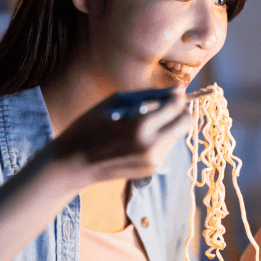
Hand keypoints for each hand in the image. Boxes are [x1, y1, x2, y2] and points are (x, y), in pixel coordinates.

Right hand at [52, 86, 192, 184]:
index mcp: (141, 125)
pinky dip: (158, 139)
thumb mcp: (117, 101)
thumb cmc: (91, 125)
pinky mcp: (151, 170)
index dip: (176, 97)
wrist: (73, 163)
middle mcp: (151, 146)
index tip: (172, 93)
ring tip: (141, 125)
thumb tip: (179, 90)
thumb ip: (151, 94)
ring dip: (167, 126)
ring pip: (177, 135)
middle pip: (186, 123)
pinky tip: (137, 138)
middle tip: (163, 108)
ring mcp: (152, 161)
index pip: (176, 106)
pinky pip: (166, 148)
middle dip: (179, 112)